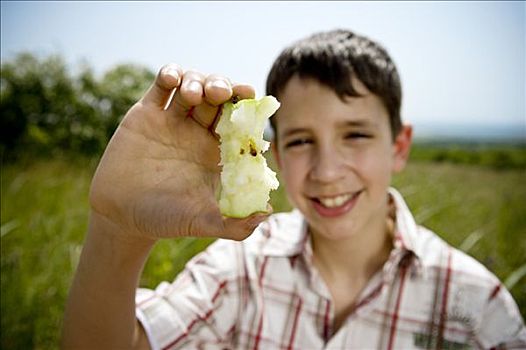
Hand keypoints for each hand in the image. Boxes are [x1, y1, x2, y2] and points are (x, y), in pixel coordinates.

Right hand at [89, 64, 268, 241]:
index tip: (251, 95)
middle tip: (222, 92)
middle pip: (217, 96)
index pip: (238, 119)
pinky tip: (172, 78)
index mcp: (216, 150)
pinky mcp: (146, 114)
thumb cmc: (164, 220)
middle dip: (223, 87)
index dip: (245, 104)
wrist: (121, 216)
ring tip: (194, 94)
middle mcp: (196, 132)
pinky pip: (160, 87)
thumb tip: (268, 211)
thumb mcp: (202, 223)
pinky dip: (169, 75)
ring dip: (198, 80)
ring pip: (192, 85)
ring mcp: (171, 120)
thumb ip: (235, 224)